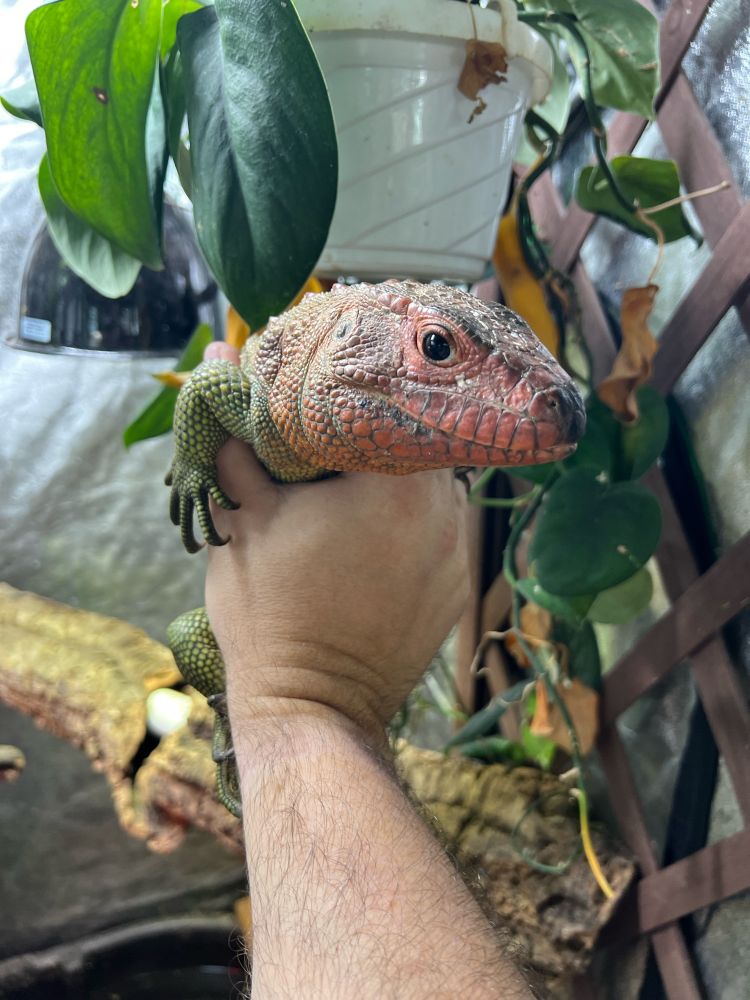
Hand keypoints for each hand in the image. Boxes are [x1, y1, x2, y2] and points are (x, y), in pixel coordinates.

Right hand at [202, 346, 469, 742]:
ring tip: (353, 489)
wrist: (311, 709)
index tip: (320, 399)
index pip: (382, 406)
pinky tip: (375, 538)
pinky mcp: (459, 590)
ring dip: (396, 482)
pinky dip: (414, 526)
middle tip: (332, 443)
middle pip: (413, 444)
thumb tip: (219, 357)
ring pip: (432, 488)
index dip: (347, 397)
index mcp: (397, 482)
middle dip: (373, 439)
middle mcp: (446, 512)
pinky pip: (443, 535)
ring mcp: (459, 554)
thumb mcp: (243, 517)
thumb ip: (239, 436)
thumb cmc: (269, 612)